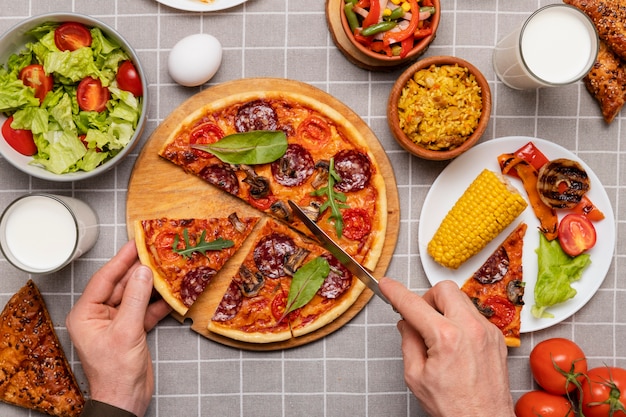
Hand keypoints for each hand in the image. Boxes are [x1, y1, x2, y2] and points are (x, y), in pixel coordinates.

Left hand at [66, 241, 171, 416]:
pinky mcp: (131, 330)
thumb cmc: (116, 372)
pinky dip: (157, 303)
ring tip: (166, 267)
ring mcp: (116, 322)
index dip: (121, 260)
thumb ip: (136, 299)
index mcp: (86, 314)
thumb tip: (143, 271)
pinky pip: (144, 309)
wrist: (125, 400)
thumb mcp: (127, 331)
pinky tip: (171, 293)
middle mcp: (99, 315)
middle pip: (121, 285)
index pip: (104, 279)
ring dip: (151, 285)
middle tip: (156, 252)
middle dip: (139, 270)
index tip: (135, 243)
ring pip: (135, 296)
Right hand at [379, 278, 514, 416]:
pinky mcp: (497, 337)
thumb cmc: (454, 407)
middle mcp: (471, 329)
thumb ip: (409, 342)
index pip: (413, 304)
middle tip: (420, 317)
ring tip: (438, 334)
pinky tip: (455, 342)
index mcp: (447, 338)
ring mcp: (487, 331)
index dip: (395, 292)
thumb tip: (407, 323)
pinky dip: (460, 320)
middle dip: (427, 297)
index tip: (386, 285)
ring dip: (445, 308)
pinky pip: (474, 315)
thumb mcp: (415, 376)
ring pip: (461, 299)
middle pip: (444, 289)